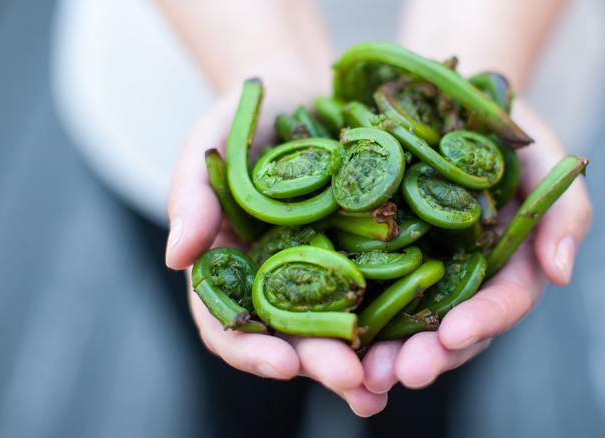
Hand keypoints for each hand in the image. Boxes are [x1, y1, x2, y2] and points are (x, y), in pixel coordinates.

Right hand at [165, 88, 387, 416]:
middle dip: (322, 363)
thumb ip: (189, 197)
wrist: (297, 92)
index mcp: (234, 272)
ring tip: (392, 379)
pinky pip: (387, 286)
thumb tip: (175, 259)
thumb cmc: (240, 120)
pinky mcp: (370, 252)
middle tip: (354, 380)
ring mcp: (328, 269)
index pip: (230, 327)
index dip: (252, 352)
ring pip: (344, 325)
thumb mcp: (206, 146)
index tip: (283, 363)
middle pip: (295, 338)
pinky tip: (429, 329)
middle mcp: (281, 282)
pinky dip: (404, 312)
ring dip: (367, 358)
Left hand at [358, 99, 591, 397]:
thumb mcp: (544, 156)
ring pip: (403, 324)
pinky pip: (359, 290)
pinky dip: (346, 317)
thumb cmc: (502, 122)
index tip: (454, 334)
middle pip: (449, 329)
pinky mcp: (372, 255)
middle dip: (427, 356)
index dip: (482, 321)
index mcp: (506, 263)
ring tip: (359, 374)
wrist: (442, 94)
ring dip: (383, 353)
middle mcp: (460, 278)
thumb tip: (562, 273)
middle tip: (399, 372)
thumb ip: (563, 211)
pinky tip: (324, 336)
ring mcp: (416, 270)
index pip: (503, 301)